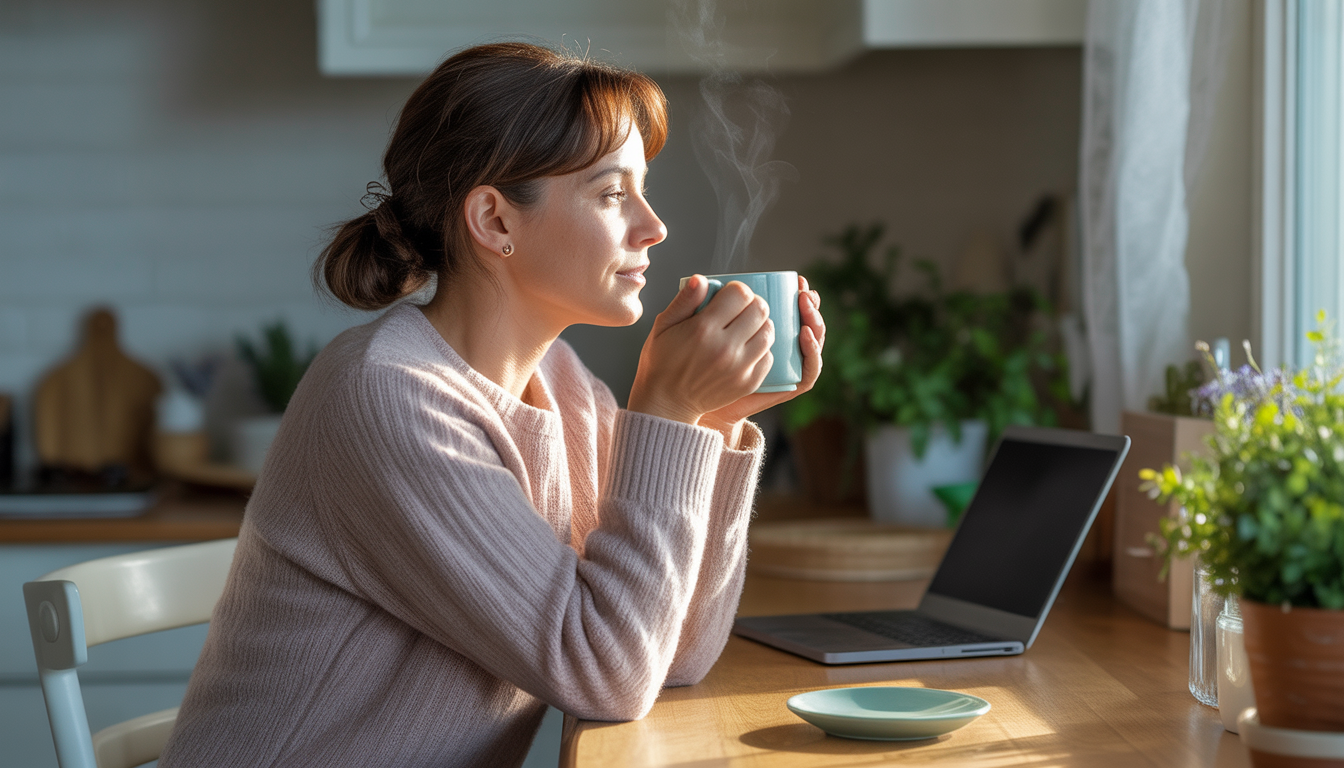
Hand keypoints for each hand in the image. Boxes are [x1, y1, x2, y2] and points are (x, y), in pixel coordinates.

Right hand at [628, 276, 774, 425]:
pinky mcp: (748, 383)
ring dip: (760, 325)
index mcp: (703, 329)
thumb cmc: (661, 362)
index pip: (740, 294)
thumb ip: (685, 300)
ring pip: (768, 332)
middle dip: (752, 303)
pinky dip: (761, 349)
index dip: (737, 290)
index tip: (729, 296)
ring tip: (746, 328)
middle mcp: (725, 348)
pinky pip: (768, 357)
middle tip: (741, 309)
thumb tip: (701, 279)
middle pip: (760, 310)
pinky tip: (747, 348)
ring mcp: (739, 367)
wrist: (665, 403)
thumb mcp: (663, 326)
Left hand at [698, 275, 825, 442]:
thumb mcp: (684, 331)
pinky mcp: (786, 385)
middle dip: (809, 304)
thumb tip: (702, 279)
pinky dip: (812, 352)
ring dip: (815, 322)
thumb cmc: (683, 362)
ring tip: (805, 305)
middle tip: (803, 292)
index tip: (794, 282)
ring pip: (812, 342)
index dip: (797, 294)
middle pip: (806, 321)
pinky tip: (804, 335)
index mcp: (756, 329)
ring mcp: (783, 365)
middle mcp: (774, 346)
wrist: (687, 401)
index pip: (789, 307)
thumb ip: (688, 305)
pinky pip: (808, 371)